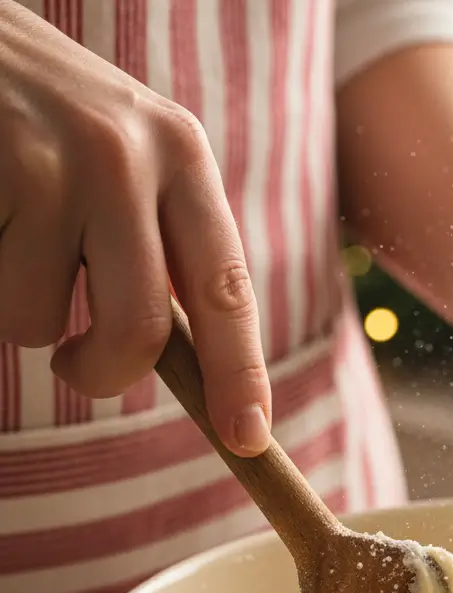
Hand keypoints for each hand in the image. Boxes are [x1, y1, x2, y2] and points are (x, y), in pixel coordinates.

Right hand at [0, 2, 269, 454]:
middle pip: (139, 333)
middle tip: (73, 366)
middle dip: (102, 374)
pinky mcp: (2, 169)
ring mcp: (61, 160)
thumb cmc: (31, 115)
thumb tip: (184, 357)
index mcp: (182, 157)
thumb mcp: (116, 157)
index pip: (227, 290)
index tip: (248, 437)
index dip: (239, 375)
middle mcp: (134, 154)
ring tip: (6, 236)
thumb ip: (154, 242)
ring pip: (40, 322)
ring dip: (16, 308)